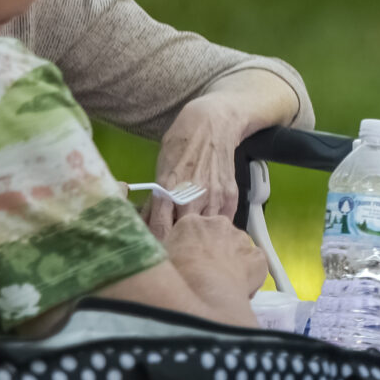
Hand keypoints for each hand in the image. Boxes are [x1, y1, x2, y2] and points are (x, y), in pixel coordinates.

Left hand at [148, 91, 257, 238]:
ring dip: (198, 239)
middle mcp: (192, 194)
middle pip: (182, 232)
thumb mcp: (160, 168)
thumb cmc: (180, 144)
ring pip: (205, 230)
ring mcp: (214, 195)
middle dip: (176, 244)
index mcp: (168, 187)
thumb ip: (157, 197)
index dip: (156, 243)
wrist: (211, 125)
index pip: (159, 226)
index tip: (153, 252)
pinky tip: (211, 232)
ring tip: (193, 246)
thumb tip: (149, 221)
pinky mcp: (230, 195)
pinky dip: (217, 229)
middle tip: (172, 254)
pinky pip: (224, 221)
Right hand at [162, 210, 268, 307]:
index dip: (192, 247)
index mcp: (192, 222)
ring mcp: (242, 239)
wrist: (204, 291)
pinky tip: (238, 287)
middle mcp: (219, 224)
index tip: (190, 261)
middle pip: (218, 235)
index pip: (194, 230)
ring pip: (238, 247)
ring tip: (222, 282)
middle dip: (214, 250)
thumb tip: (169, 257)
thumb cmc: (176, 276)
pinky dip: (249, 273)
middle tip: (206, 272)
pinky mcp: (258, 256)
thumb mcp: (160, 258)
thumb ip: (169, 252)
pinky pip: (254, 263)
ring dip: (232, 260)